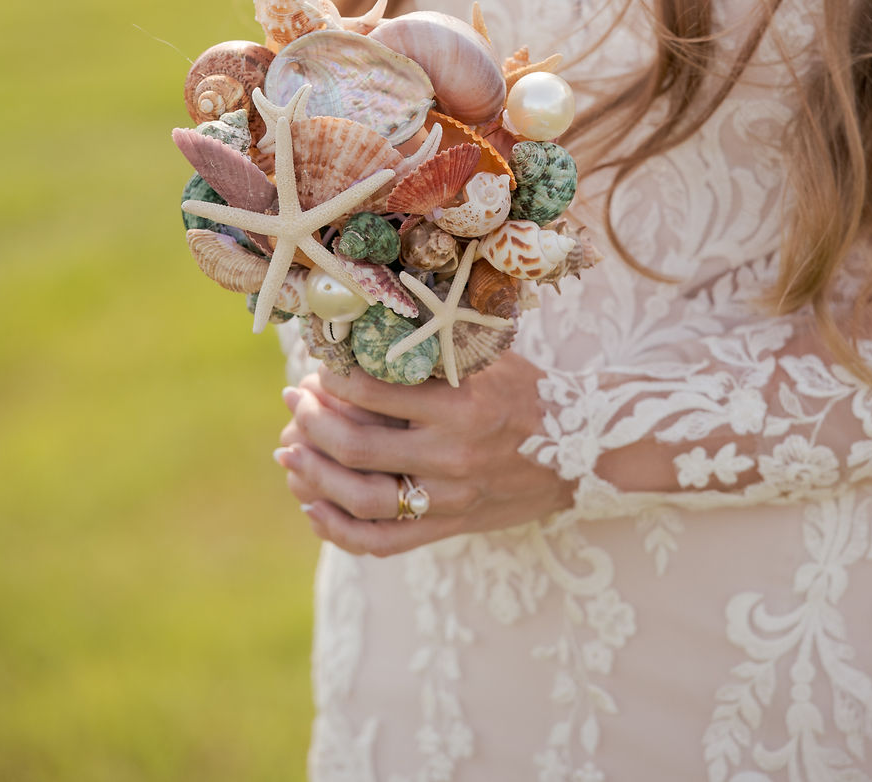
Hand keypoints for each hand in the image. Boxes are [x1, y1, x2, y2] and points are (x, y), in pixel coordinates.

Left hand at [274, 353, 574, 554]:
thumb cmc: (528, 391)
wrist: (582, 448)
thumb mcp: (488, 357)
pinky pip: (383, 541)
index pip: (377, 393)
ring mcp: (451, 499)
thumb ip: (434, 349)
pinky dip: (340, 530)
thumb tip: (366, 329)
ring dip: (315, 477)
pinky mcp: (450, 528)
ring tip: (289, 451)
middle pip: (359, 449)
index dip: (335, 380)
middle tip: (294, 400)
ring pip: (363, 500)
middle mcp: (454, 455)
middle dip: (313, 424)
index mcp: (462, 406)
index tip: (318, 366)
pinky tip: (313, 507)